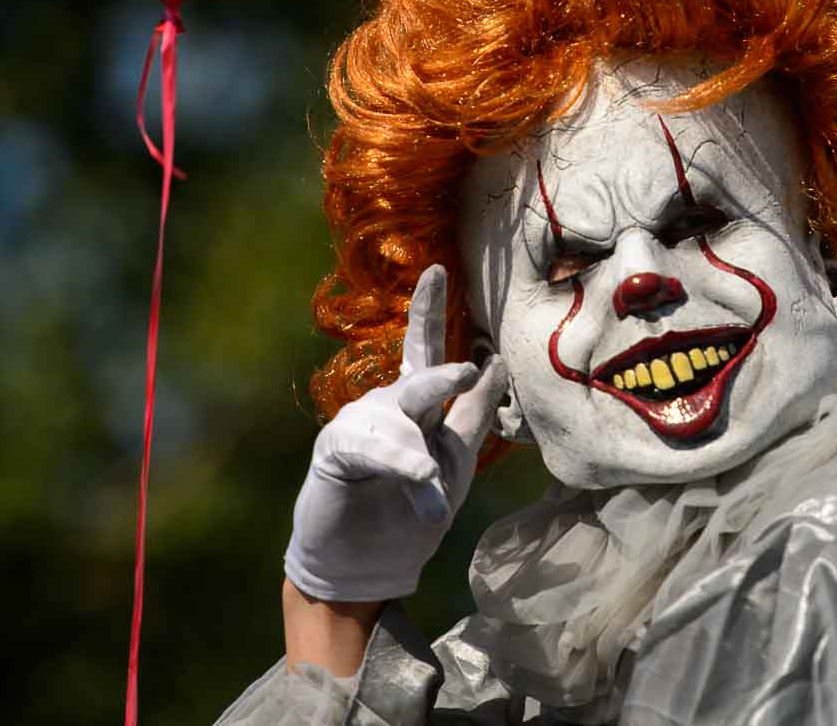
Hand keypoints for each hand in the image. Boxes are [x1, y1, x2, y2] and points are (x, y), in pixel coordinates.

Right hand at [283, 264, 505, 601]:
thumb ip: (474, 416)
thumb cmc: (409, 514)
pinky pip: (374, 448)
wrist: (364, 567)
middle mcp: (388, 405)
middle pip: (416, 369)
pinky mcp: (337, 451)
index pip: (427, 350)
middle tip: (463, 368)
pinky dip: (401, 465)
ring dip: (420, 455)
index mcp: (416, 404)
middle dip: (434, 352)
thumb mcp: (454, 464)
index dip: (428, 308)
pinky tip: (420, 478)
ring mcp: (360, 425)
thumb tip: (498, 364)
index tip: (435, 269)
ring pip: (402, 420)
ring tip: (432, 480)